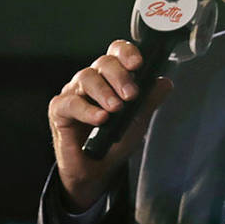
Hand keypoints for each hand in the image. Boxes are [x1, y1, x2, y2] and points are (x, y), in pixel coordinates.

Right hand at [47, 39, 172, 210]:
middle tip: (131, 95)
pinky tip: (100, 119)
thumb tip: (165, 82)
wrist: (97, 170)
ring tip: (116, 108)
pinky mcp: (59, 110)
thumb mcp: (138, 121)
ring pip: (87, 77)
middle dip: (120, 76)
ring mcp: (74, 93)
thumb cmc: (115, 141)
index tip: (138, 64)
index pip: (116, 53)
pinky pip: (71, 103)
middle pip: (104, 62)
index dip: (126, 53)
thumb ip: (150, 100)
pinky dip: (87, 110)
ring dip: (105, 92)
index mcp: (111, 77)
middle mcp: (92, 80)